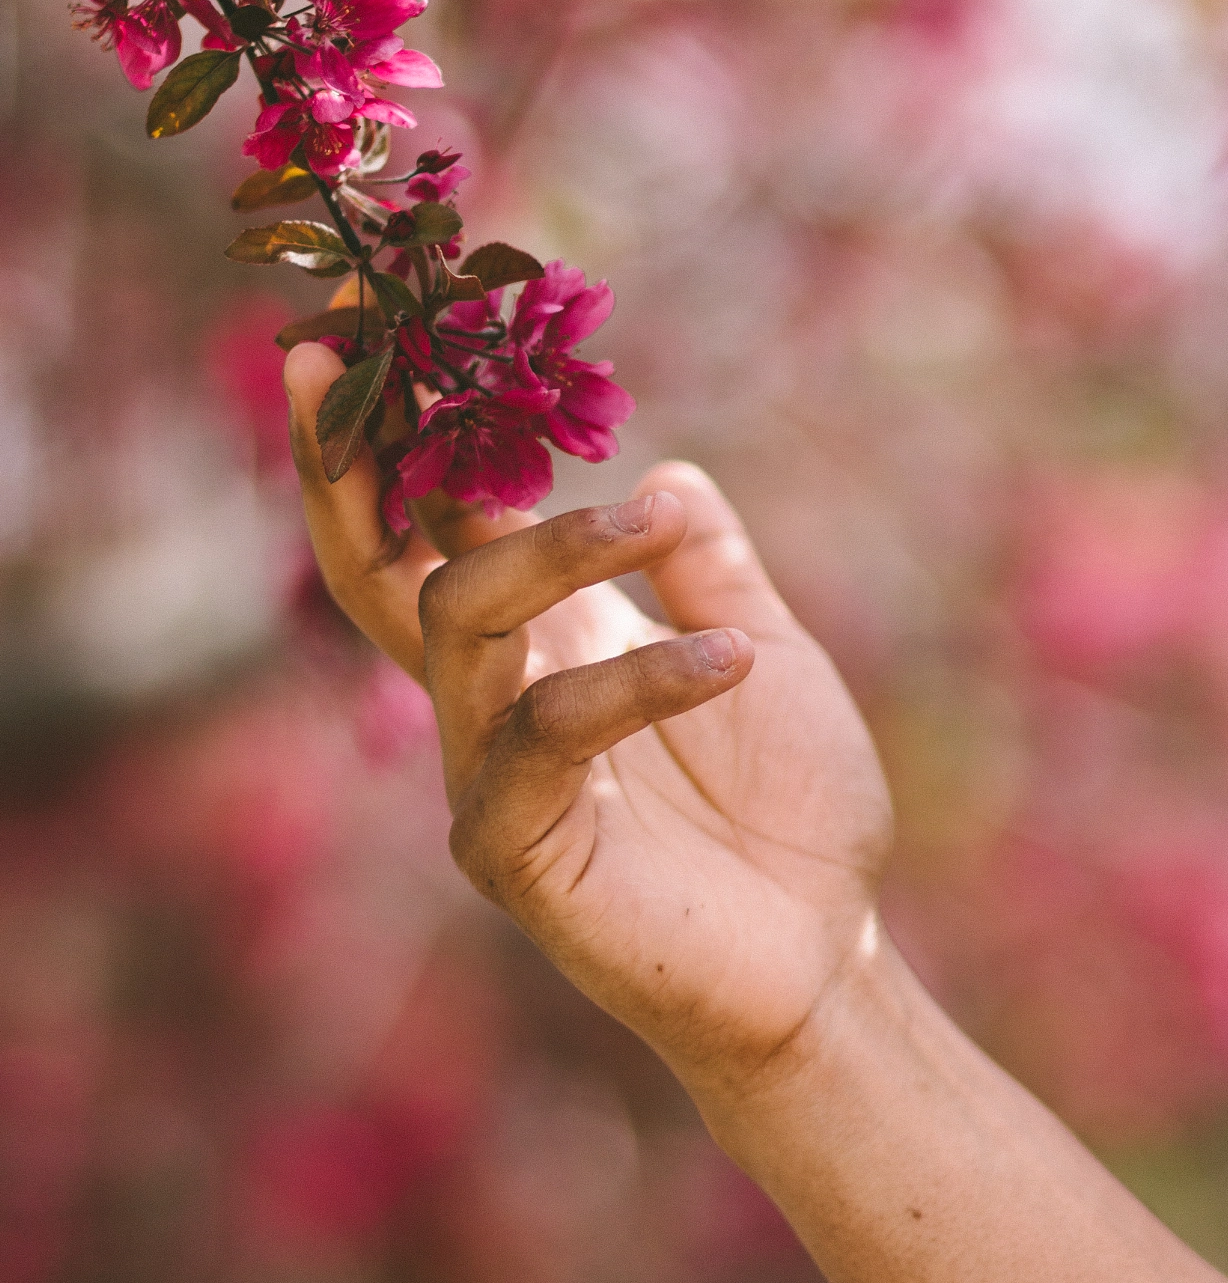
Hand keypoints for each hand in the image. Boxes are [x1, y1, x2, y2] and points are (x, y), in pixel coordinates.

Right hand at [285, 342, 892, 1103]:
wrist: (828, 958)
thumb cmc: (790, 815)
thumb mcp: (762, 655)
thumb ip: (710, 571)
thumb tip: (673, 471)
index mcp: (541, 652)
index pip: (432, 534)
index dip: (394, 437)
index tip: (369, 324)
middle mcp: (493, 706)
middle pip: (377, 571)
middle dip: (350, 459)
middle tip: (343, 350)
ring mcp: (492, 780)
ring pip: (457, 625)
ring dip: (547, 552)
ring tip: (650, 523)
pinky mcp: (519, 855)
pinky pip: (547, 737)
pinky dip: (639, 679)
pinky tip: (730, 660)